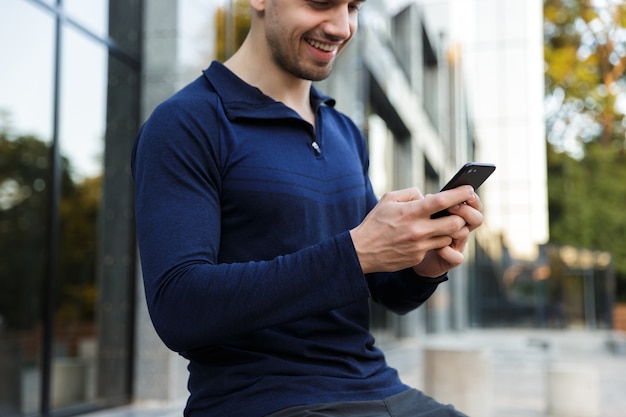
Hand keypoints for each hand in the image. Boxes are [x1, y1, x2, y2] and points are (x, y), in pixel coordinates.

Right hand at [349, 186, 482, 275]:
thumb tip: (426, 196)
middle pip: (455, 223)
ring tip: (443, 225)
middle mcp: (418, 230)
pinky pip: (435, 247)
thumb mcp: (388, 199)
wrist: (362, 251)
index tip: (469, 189)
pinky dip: (434, 241)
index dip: (459, 194)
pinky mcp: (418, 258)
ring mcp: (419, 246)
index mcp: (411, 212)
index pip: (442, 201)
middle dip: (461, 216)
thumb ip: (410, 193)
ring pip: (449, 237)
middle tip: (459, 211)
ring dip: (449, 230)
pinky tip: (425, 237)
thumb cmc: (375, 222)